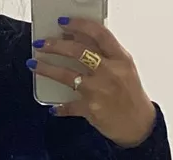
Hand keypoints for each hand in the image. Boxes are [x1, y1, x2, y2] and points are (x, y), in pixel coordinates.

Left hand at [30, 17, 155, 146]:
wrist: (139, 125)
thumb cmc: (130, 95)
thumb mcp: (124, 69)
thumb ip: (105, 54)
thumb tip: (78, 40)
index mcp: (120, 58)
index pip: (98, 34)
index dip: (78, 25)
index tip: (63, 23)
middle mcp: (109, 71)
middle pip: (78, 51)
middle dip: (56, 45)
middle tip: (41, 43)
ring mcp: (98, 91)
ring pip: (67, 75)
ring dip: (47, 69)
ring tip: (34, 63)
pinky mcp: (91, 110)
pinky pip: (69, 106)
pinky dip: (60, 107)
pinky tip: (53, 107)